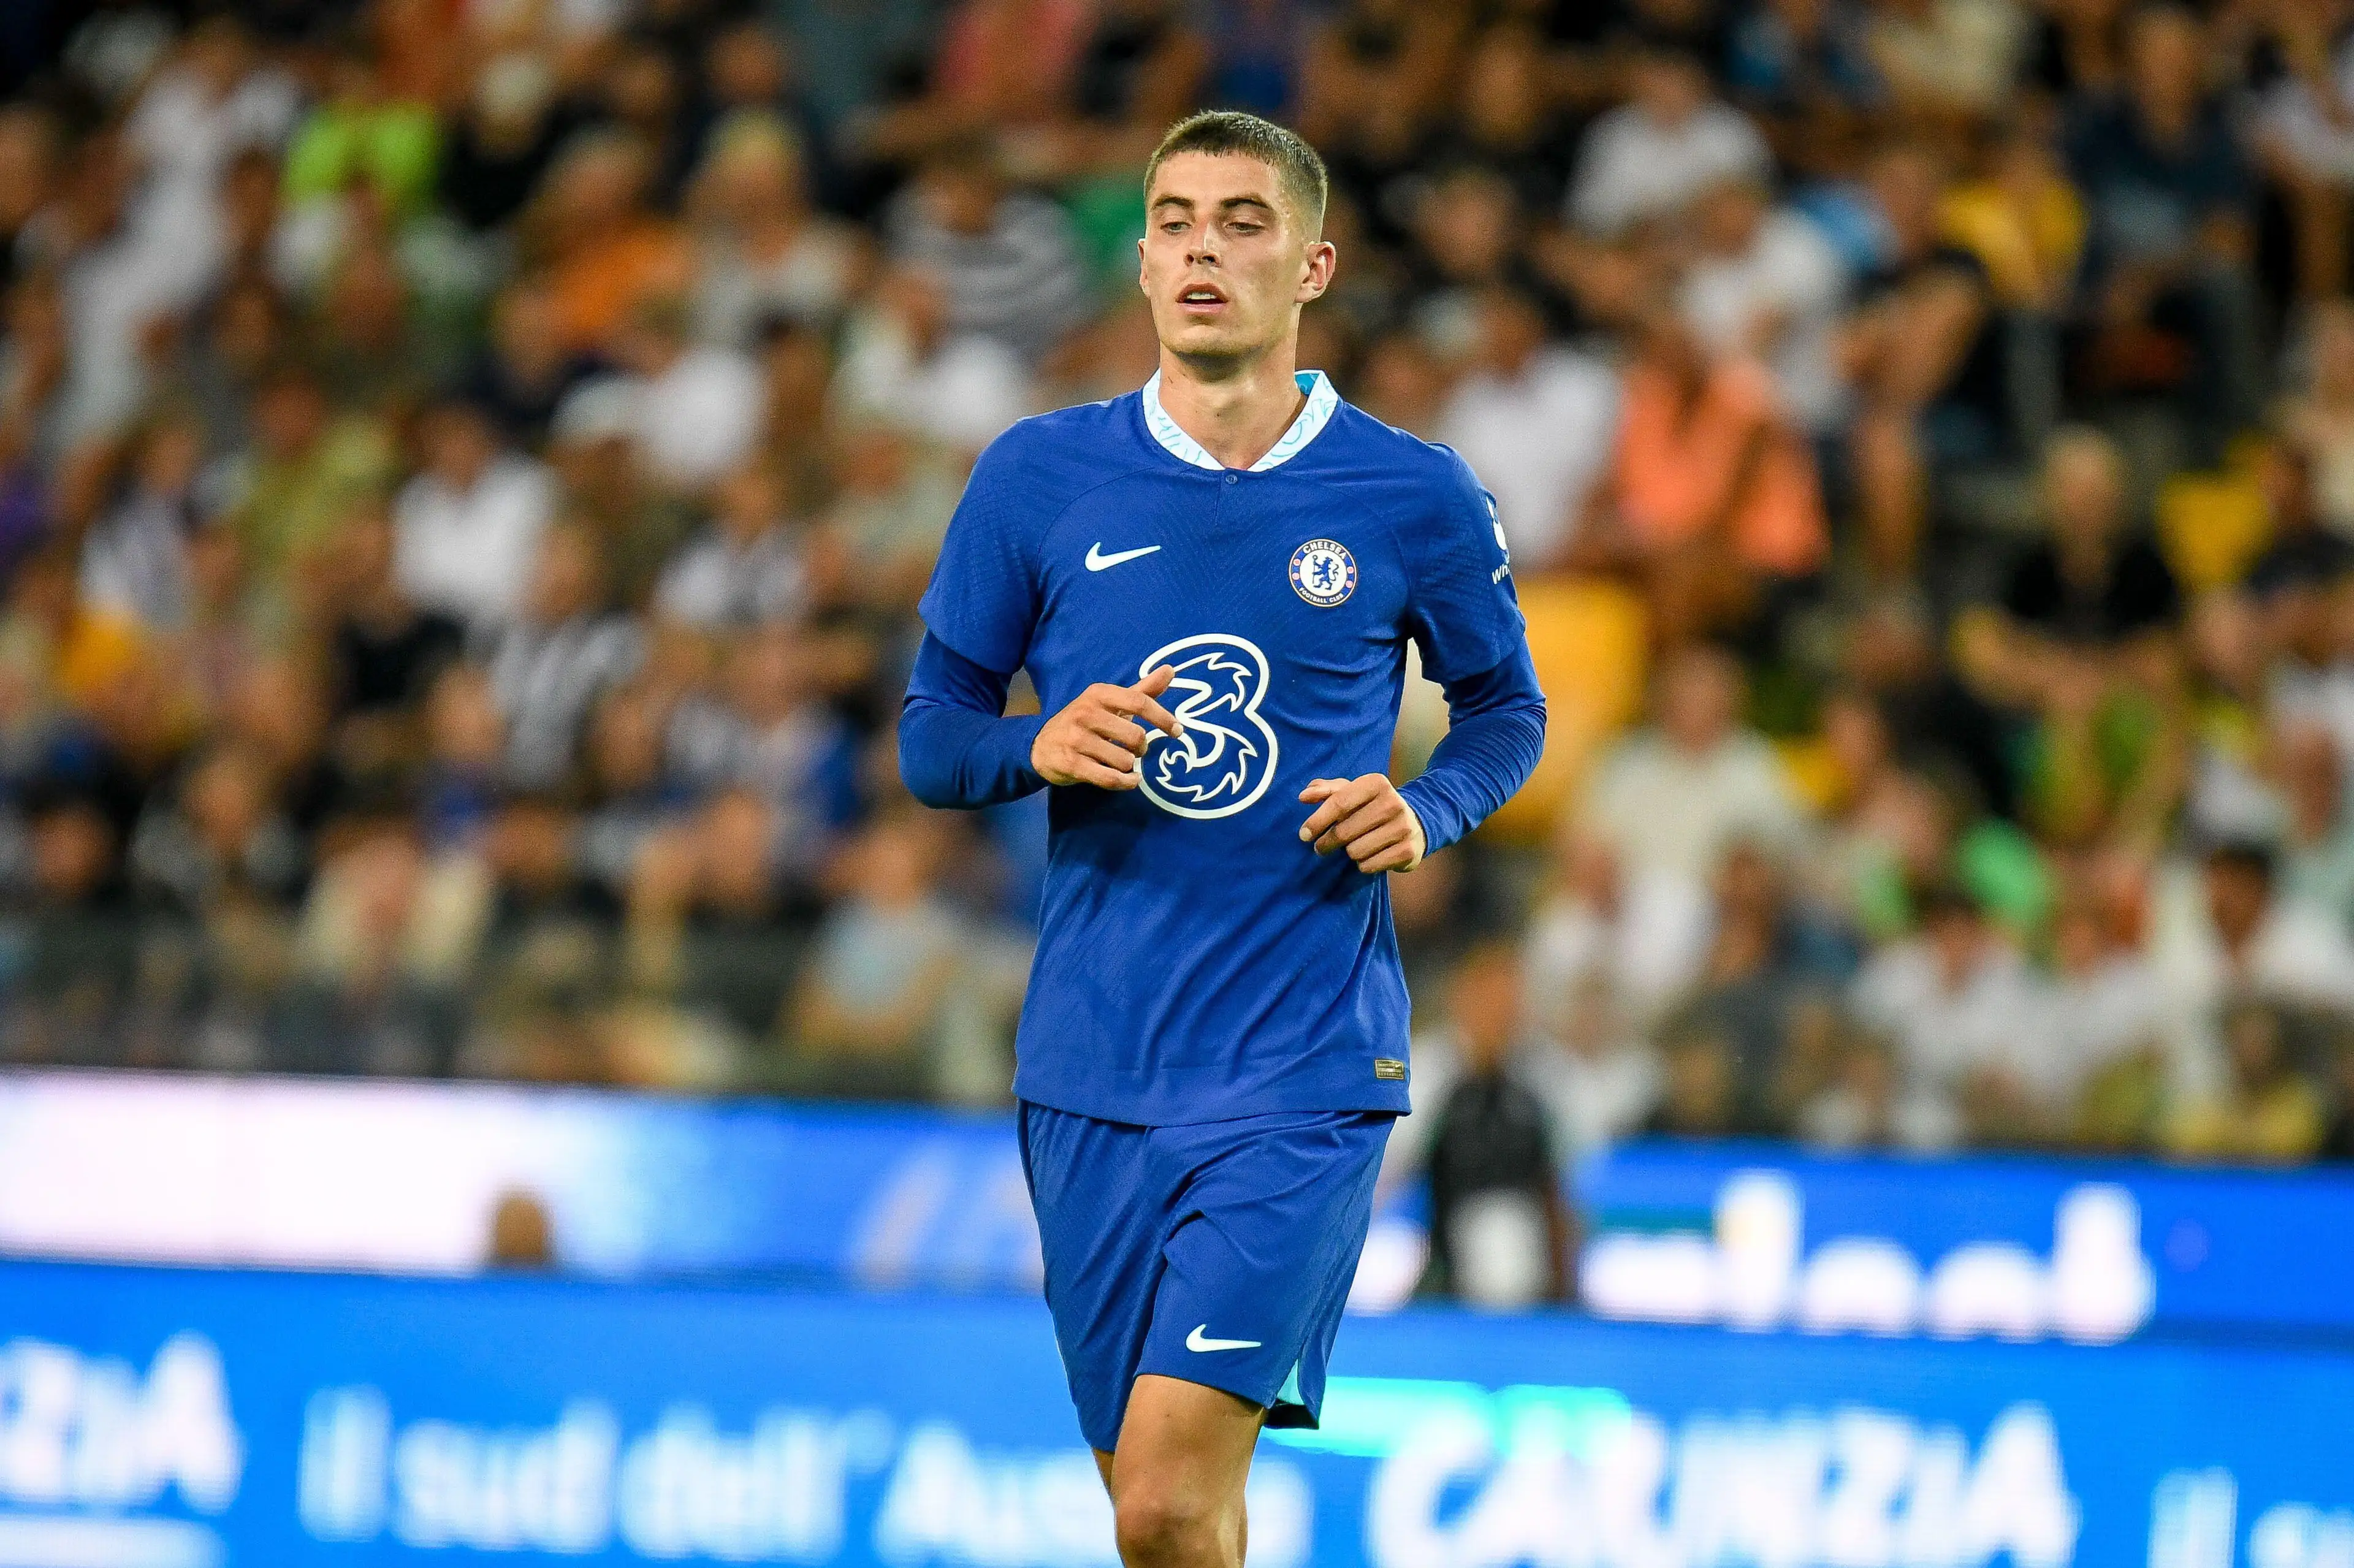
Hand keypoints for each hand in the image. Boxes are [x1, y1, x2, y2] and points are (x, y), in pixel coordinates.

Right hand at [1031, 665, 1181, 788]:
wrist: (1041, 746)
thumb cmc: (1084, 723)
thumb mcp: (1111, 703)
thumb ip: (1142, 690)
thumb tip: (1171, 670)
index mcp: (1098, 694)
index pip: (1139, 702)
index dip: (1163, 718)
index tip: (1177, 731)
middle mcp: (1086, 713)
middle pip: (1134, 736)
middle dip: (1141, 747)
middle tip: (1136, 750)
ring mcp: (1076, 739)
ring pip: (1123, 760)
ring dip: (1129, 766)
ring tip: (1121, 763)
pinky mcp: (1071, 763)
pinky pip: (1109, 778)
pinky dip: (1125, 782)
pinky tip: (1130, 780)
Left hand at [1297, 774, 1425, 873]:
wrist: (1415, 824)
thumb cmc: (1371, 807)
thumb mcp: (1351, 792)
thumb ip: (1325, 790)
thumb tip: (1304, 796)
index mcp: (1376, 783)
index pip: (1339, 803)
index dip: (1317, 821)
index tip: (1304, 835)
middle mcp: (1393, 803)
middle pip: (1344, 831)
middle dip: (1327, 842)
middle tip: (1322, 846)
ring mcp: (1403, 827)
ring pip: (1355, 851)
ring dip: (1349, 853)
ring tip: (1354, 847)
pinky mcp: (1408, 851)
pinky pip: (1369, 866)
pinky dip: (1363, 865)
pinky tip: (1369, 856)